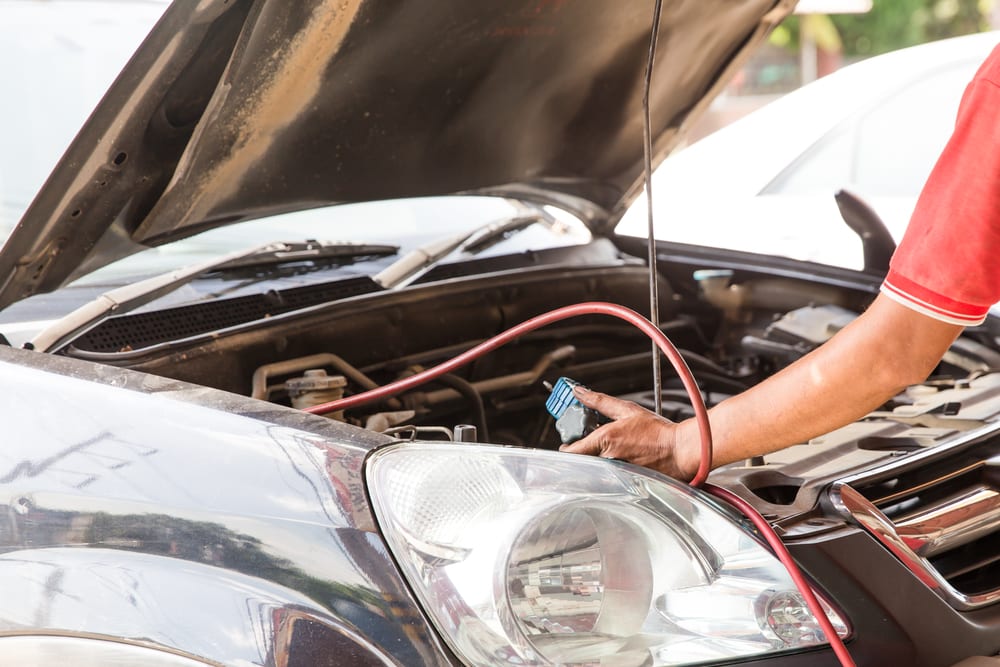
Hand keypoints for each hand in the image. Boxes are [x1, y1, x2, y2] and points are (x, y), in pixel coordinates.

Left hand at [559, 386, 699, 481]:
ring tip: (613, 453)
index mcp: (606, 440)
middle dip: (584, 454)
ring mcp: (616, 473)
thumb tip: (579, 392)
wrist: (680, 450)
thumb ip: (599, 401)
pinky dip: (610, 472)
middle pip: (582, 461)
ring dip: (597, 462)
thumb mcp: (627, 409)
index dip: (567, 448)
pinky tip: (623, 462)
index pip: (573, 450)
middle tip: (591, 445)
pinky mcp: (625, 482)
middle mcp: (609, 458)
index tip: (569, 444)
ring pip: (595, 470)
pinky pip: (609, 478)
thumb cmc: (658, 432)